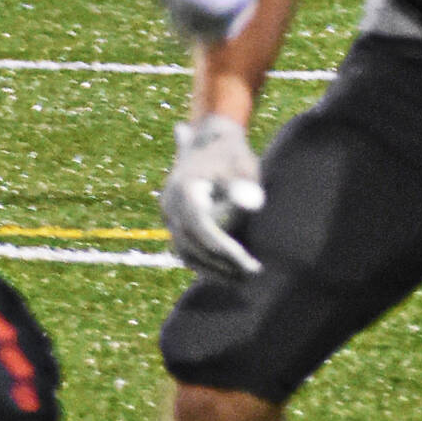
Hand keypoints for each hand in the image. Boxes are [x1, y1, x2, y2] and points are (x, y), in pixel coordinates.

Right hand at [160, 113, 265, 277]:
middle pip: (191, 245)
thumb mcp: (242, 165)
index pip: (202, 229)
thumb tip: (250, 202)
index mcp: (185, 189)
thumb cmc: (232, 155)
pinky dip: (205, 263)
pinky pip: (185, 250)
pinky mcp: (174, 222)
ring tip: (242, 279)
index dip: (225, 250)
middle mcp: (171, 203)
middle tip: (251, 275)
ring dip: (212, 269)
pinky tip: (228, 273)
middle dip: (221, 265)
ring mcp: (169, 214)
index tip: (248, 263)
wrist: (211, 141)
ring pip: (185, 252)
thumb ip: (245, 184)